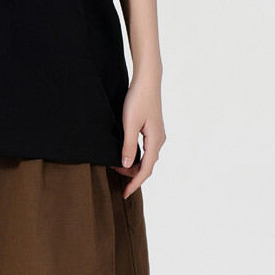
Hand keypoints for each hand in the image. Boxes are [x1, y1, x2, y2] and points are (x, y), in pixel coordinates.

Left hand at [108, 75, 165, 198]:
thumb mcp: (129, 124)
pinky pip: (146, 149)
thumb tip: (126, 165)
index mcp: (155, 141)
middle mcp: (159, 140)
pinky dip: (136, 156)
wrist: (147, 80)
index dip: (135, 183)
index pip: (145, 170)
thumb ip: (128, 145)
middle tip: (116, 176)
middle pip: (147, 165)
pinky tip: (127, 153)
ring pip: (147, 157)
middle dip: (132, 175)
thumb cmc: (138, 99)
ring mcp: (157, 134)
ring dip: (134, 165)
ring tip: (118, 166)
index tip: (125, 193)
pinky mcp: (153, 128)